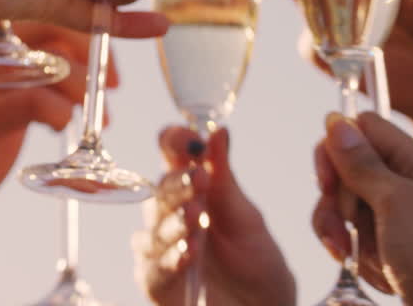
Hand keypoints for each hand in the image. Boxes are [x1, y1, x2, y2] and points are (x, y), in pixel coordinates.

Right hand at [135, 127, 293, 305]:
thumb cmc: (257, 266)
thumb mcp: (248, 218)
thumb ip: (226, 179)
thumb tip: (219, 131)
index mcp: (192, 190)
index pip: (171, 154)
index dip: (174, 141)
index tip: (190, 138)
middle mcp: (170, 214)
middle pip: (160, 189)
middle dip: (178, 183)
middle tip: (198, 179)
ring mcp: (160, 247)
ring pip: (155, 226)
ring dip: (176, 220)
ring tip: (198, 217)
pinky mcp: (156, 281)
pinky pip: (155, 266)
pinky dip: (172, 257)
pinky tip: (190, 251)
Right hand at [312, 112, 412, 304]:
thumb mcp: (396, 203)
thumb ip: (361, 162)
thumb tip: (335, 120)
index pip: (363, 129)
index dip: (337, 149)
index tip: (327, 182)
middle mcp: (410, 184)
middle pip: (348, 170)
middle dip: (337, 202)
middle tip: (348, 226)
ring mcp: (401, 217)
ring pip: (346, 206)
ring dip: (343, 233)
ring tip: (353, 256)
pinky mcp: (394, 247)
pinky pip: (357, 238)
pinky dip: (358, 256)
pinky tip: (377, 273)